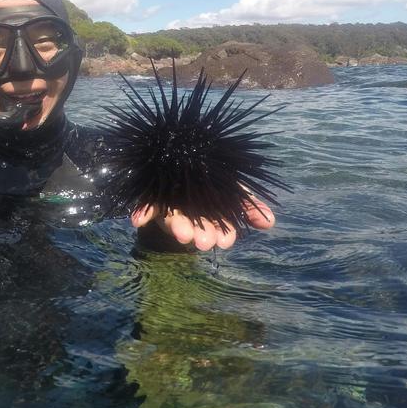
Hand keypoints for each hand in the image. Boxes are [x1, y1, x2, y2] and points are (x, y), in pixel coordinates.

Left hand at [130, 195, 274, 251]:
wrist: (181, 164)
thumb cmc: (212, 184)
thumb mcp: (235, 191)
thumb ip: (249, 205)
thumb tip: (269, 221)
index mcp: (212, 215)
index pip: (222, 227)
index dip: (224, 234)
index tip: (225, 241)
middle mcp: (191, 214)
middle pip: (198, 227)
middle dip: (201, 235)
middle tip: (203, 242)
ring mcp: (171, 208)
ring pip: (174, 220)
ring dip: (178, 228)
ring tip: (183, 234)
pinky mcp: (153, 201)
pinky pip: (145, 207)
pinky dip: (141, 213)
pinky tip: (137, 220)